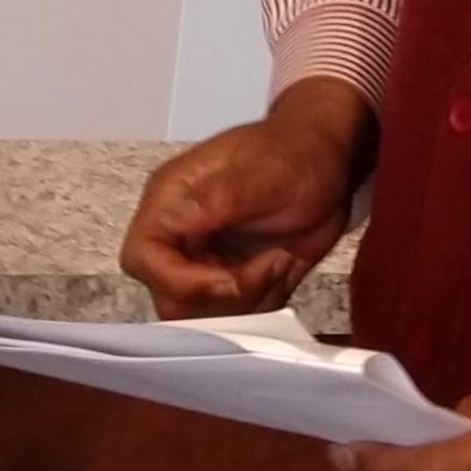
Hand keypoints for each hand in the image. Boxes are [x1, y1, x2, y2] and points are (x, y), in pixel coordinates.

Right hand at [120, 79, 374, 317]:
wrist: (328, 158)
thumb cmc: (296, 154)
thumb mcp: (266, 171)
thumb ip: (221, 197)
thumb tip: (176, 217)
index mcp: (173, 199)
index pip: (142, 257)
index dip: (179, 281)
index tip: (230, 279)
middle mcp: (182, 234)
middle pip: (170, 297)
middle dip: (222, 296)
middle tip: (267, 266)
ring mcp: (206, 260)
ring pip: (204, 314)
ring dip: (249, 299)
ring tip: (279, 260)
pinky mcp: (233, 278)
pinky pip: (237, 316)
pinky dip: (263, 302)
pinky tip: (283, 265)